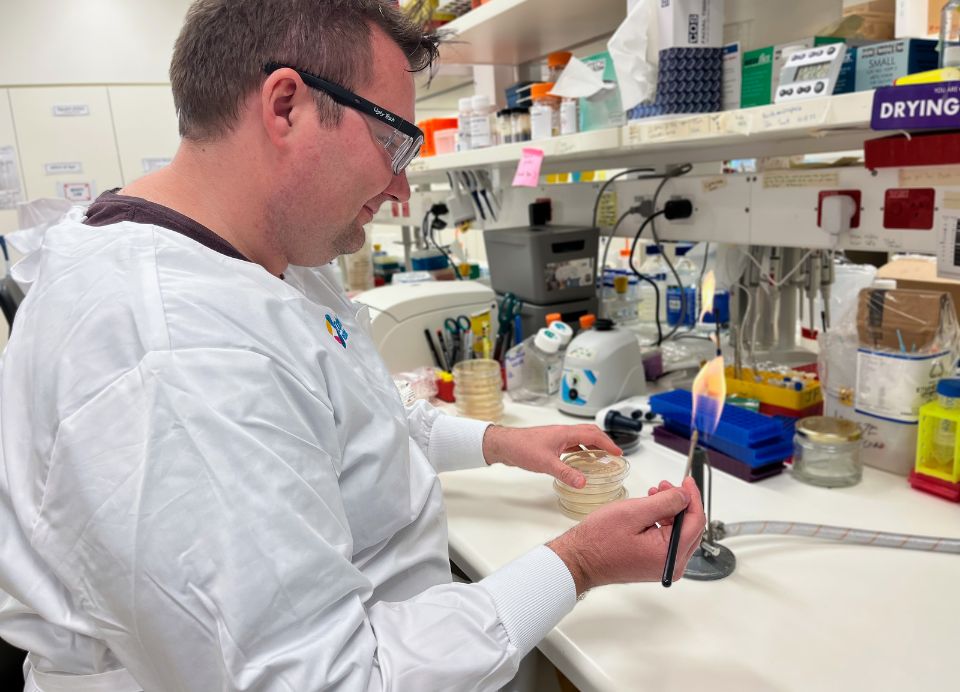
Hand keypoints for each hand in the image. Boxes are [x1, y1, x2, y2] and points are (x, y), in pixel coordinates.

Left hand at [482, 424, 621, 488]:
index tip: (618, 453)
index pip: (593, 435)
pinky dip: (580, 451)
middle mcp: (563, 433)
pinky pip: (571, 444)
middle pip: (589, 433)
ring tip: (600, 458)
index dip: (608, 444)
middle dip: (603, 442)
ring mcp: (556, 437)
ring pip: (580, 438)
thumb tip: (583, 482)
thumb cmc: (522, 448)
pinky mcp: (550, 443)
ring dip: (592, 446)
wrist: (504, 444)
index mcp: (565, 433)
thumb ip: (566, 473)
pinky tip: (579, 461)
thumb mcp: (546, 463)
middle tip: (613, 454)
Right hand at [546, 477, 704, 595]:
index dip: (693, 497)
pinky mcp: (654, 565)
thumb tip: (685, 496)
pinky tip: (650, 511)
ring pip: (678, 533)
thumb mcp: (634, 513)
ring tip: (654, 494)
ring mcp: (663, 566)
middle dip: (681, 503)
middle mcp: (671, 565)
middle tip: (666, 485)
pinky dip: (662, 522)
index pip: (696, 522)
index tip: (686, 481)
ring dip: (670, 511)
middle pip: (690, 528)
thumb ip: (665, 503)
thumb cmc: (599, 540)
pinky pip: (667, 541)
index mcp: (669, 554)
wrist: (579, 560)